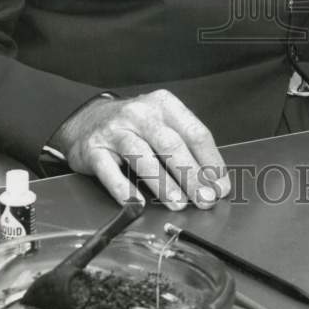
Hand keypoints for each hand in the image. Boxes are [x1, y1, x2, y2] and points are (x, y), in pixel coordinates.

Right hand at [51, 90, 230, 209]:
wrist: (87, 120)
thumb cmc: (134, 126)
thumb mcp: (162, 123)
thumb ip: (186, 146)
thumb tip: (213, 181)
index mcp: (164, 104)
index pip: (195, 132)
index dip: (211, 162)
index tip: (221, 186)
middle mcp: (140, 114)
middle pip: (171, 145)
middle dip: (192, 176)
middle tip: (205, 199)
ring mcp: (115, 130)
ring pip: (144, 158)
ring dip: (164, 184)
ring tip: (179, 204)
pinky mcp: (94, 149)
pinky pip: (110, 172)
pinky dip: (124, 189)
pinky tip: (137, 203)